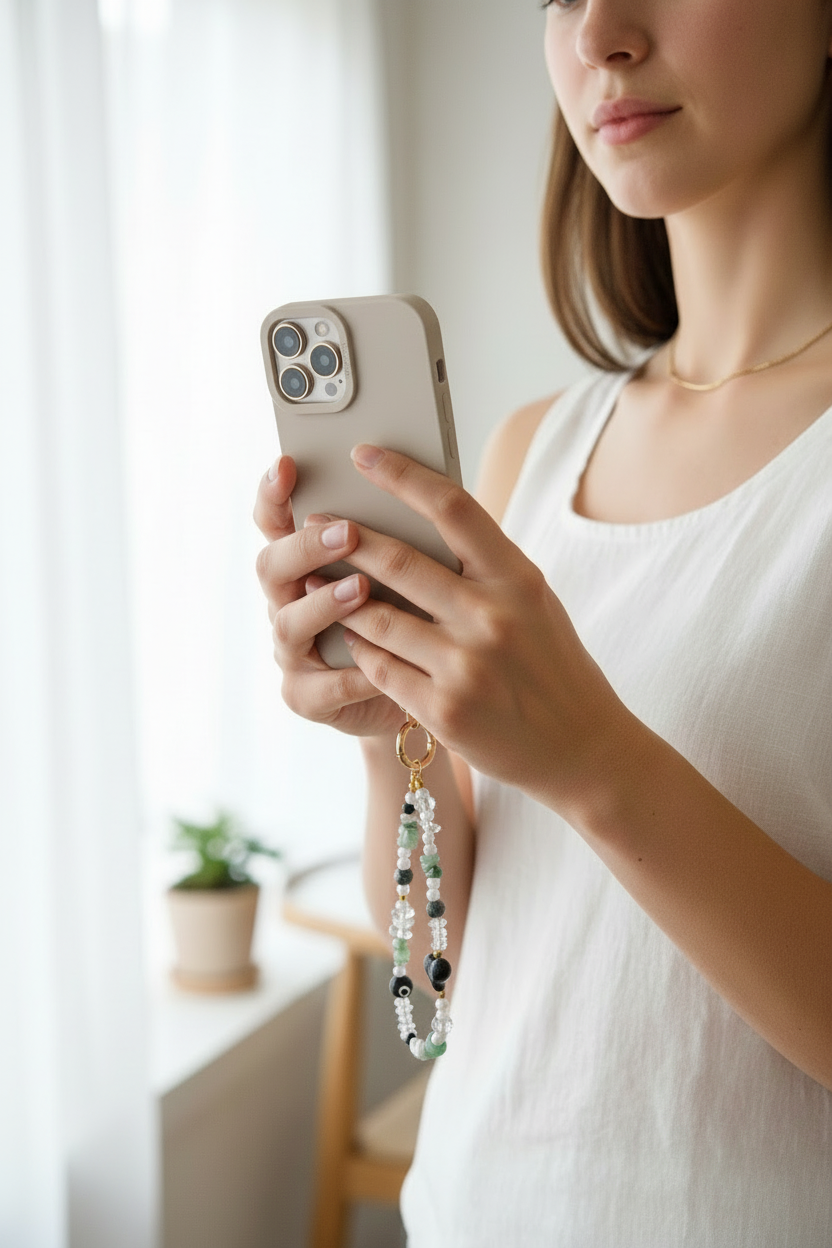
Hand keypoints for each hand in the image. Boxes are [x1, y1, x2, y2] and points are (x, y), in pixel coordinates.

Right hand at [253, 456, 406, 737]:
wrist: (416, 691)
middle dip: (307, 547)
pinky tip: (379, 667)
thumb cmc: (411, 618)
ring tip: (360, 589)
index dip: (274, 494)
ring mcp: (293, 651)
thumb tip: (425, 480)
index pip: (275, 521)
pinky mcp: (307, 696)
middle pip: (272, 566)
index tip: (288, 464)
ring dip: (325, 604)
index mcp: (306, 563)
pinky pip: (323, 686)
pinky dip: (352, 674)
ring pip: (289, 624)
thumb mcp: (408, 572)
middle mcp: (288, 602)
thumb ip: (401, 536)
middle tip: (348, 531)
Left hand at [336, 444, 628, 813]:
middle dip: (346, 537)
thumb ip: (485, 565)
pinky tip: (355, 638)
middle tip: (315, 524)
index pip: (452, 507)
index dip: (401, 475)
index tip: (364, 454)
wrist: (582, 747)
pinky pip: (378, 667)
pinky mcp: (442, 709)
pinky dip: (361, 648)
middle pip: (398, 560)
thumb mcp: (533, 602)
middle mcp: (491, 616)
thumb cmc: (553, 665)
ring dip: (341, 599)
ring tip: (322, 584)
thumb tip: (423, 520)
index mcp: (517, 578)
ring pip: (375, 617)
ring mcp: (465, 666)